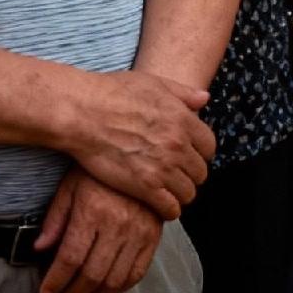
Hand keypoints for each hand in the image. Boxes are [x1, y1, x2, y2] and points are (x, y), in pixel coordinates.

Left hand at [35, 168, 163, 292]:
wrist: (139, 157)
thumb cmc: (99, 172)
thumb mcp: (71, 185)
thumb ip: (55, 217)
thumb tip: (39, 248)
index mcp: (92, 210)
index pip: (70, 258)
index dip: (55, 281)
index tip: (46, 292)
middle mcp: (117, 224)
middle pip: (91, 274)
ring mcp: (138, 232)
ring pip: (113, 280)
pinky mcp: (152, 237)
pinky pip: (136, 274)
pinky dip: (119, 288)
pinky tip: (106, 286)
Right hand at [65, 70, 216, 217]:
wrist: (83, 112)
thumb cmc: (113, 93)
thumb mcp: (153, 83)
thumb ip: (183, 93)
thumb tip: (204, 99)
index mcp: (183, 119)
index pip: (209, 147)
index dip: (199, 152)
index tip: (188, 156)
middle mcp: (178, 144)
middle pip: (200, 172)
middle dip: (190, 174)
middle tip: (175, 175)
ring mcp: (163, 167)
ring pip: (188, 192)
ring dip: (179, 193)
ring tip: (167, 190)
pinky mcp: (144, 187)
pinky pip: (170, 208)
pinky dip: (168, 209)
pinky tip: (158, 203)